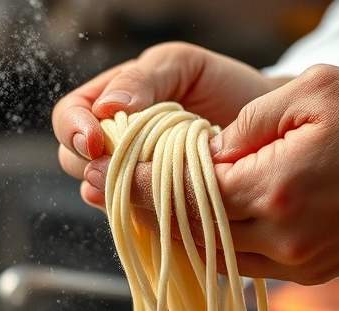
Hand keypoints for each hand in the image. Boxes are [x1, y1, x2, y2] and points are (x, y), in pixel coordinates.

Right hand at [51, 41, 285, 206]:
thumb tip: (108, 107)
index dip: (74, 130)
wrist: (269, 128)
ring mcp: (132, 177)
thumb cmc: (225, 87)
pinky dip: (141, 214)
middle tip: (123, 168)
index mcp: (110, 102)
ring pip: (100, 192)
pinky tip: (159, 208)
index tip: (96, 142)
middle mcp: (115, 142)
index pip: (69, 116)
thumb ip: (145, 78)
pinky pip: (132, 217)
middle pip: (75, 160)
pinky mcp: (154, 207)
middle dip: (93, 165)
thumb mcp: (183, 67)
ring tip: (144, 188)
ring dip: (116, 193)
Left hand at [87, 65, 338, 284]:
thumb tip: (206, 151)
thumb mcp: (315, 91)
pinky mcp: (311, 271)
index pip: (182, 192)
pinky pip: (244, 264)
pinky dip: (212, 244)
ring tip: (142, 204)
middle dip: (145, 208)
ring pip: (213, 254)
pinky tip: (196, 222)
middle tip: (106, 186)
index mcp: (275, 188)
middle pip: (190, 230)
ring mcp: (297, 261)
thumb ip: (248, 122)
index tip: (98, 172)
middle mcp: (281, 236)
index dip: (134, 182)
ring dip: (176, 230)